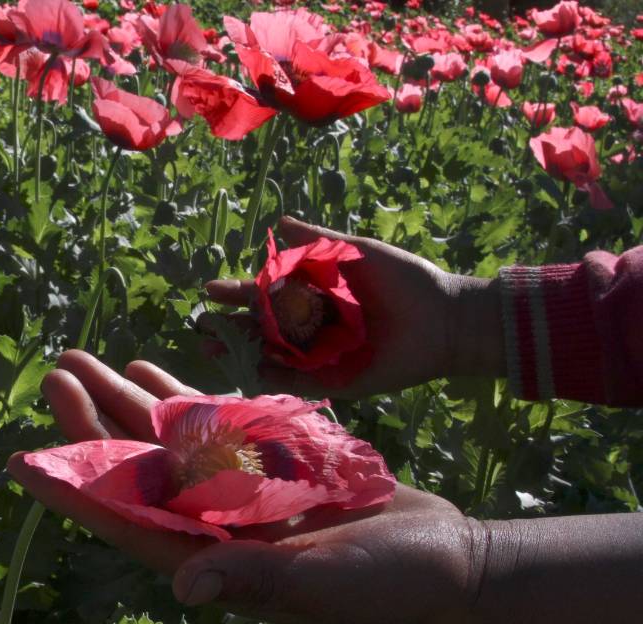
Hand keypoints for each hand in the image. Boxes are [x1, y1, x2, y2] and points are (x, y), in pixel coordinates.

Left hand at [7, 351, 478, 623]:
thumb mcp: (321, 583)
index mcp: (209, 557)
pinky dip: (176, 397)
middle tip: (54, 372)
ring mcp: (233, 491)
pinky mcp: (264, 464)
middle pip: (131, 466)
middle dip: (88, 421)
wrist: (446, 558)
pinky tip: (144, 369)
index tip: (23, 459)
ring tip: (81, 358)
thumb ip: (252, 577)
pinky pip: (206, 425)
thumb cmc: (388, 583)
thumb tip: (184, 589)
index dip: (70, 490)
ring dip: (121, 399)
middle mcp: (208, 523)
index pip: (124, 520)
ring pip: (159, 439)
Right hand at [202, 216, 504, 398]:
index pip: (266, 296)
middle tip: (200, 328)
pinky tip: (250, 370)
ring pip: (271, 356)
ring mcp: (320, 356)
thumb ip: (317, 239)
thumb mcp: (355, 252)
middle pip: (261, 328)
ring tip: (211, 352)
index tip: (210, 291)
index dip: (238, 294)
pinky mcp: (334, 382)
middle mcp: (311, 327)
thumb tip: (278, 221)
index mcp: (313, 296)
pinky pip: (297, 381)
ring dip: (241, 354)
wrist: (443, 319)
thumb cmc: (404, 281)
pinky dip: (273, 377)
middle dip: (229, 328)